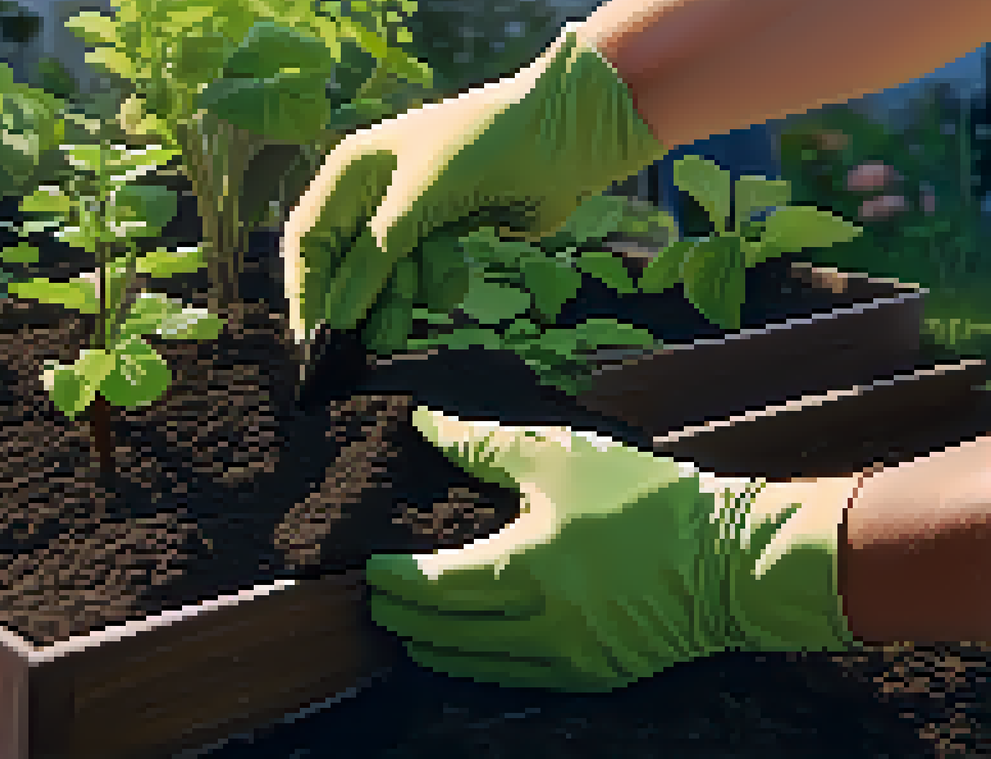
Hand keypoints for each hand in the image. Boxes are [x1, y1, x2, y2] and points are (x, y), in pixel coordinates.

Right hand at [281, 23, 668, 345]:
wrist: (560, 134)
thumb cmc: (478, 148)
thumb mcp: (414, 203)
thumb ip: (372, 261)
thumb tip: (336, 318)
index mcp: (351, 170)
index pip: (308, 238)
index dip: (306, 287)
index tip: (314, 336)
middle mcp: (374, 193)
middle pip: (347, 264)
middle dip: (363, 300)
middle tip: (374, 341)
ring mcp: (411, 214)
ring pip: (387, 276)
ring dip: (404, 295)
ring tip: (425, 303)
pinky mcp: (446, 232)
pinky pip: (424, 274)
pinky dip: (437, 282)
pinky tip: (455, 277)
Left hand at [365, 408, 862, 692]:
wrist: (732, 559)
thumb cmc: (647, 499)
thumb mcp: (560, 454)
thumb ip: (482, 444)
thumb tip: (425, 422)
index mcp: (520, 571)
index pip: (428, 587)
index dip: (391, 579)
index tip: (369, 564)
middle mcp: (535, 627)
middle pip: (440, 634)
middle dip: (400, 615)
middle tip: (374, 596)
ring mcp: (564, 660)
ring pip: (471, 665)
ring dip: (431, 645)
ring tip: (407, 623)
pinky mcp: (591, 676)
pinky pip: (513, 678)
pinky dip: (478, 663)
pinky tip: (466, 645)